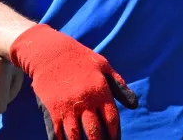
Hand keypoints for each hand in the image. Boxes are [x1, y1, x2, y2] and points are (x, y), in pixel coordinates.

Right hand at [8, 23, 138, 139]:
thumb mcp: (103, 66)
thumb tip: (134, 104)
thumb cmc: (79, 58)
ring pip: (76, 136)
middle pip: (95, 133)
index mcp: (100, 91)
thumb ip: (119, 85)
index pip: (112, 120)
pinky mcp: (52, 109)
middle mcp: (85, 101)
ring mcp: (67, 107)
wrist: (49, 51)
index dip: (114, 134)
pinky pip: (57, 133)